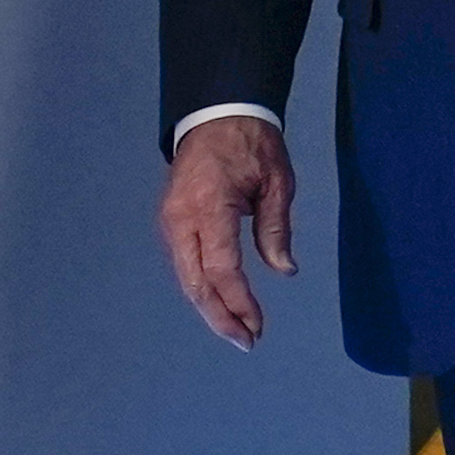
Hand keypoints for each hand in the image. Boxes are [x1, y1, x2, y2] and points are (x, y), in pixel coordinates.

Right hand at [161, 113, 298, 346]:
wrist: (215, 113)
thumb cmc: (251, 143)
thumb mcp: (276, 181)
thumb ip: (276, 228)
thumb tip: (284, 271)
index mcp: (209, 206)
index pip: (222, 269)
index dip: (240, 302)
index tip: (258, 326)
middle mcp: (181, 219)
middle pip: (196, 283)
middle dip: (221, 317)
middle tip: (247, 341)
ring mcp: (170, 221)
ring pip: (186, 278)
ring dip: (210, 307)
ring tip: (237, 329)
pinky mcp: (170, 221)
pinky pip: (184, 264)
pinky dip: (201, 288)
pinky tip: (221, 303)